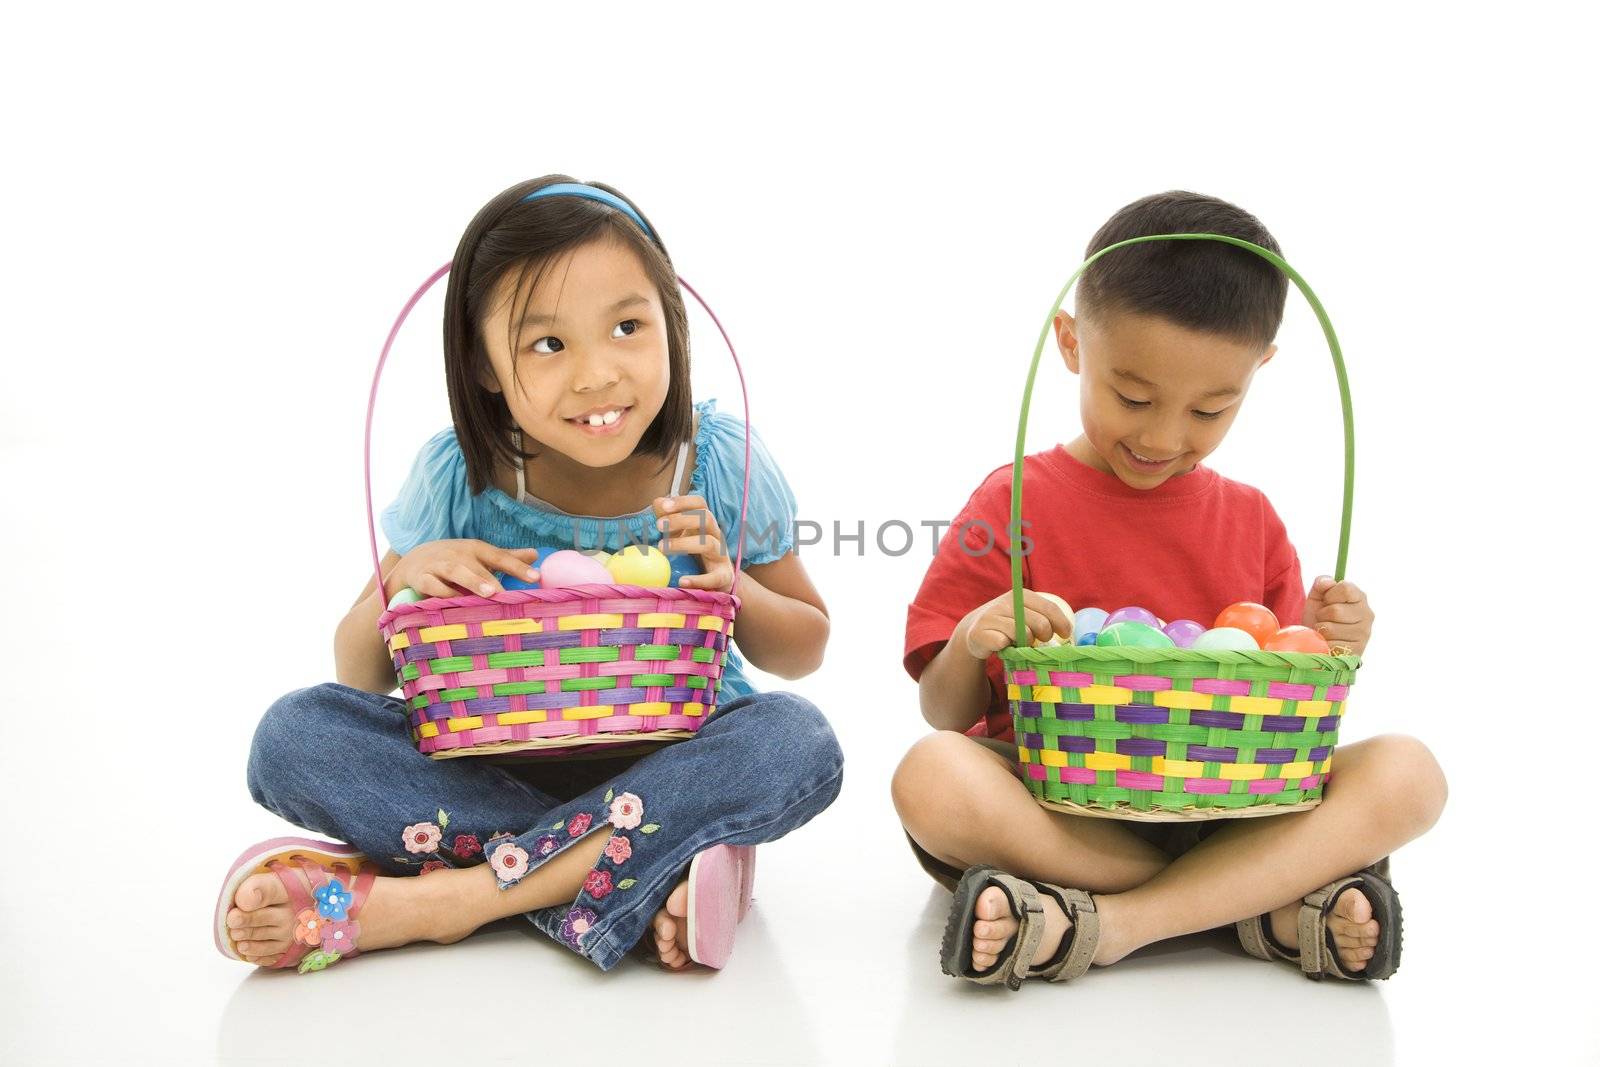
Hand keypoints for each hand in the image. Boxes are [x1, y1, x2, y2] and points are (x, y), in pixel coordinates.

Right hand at [388, 539, 540, 599]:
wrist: (412, 561)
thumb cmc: (455, 561)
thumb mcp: (479, 556)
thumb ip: (507, 557)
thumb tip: (536, 555)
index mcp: (476, 549)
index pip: (500, 556)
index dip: (518, 566)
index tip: (536, 577)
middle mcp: (458, 554)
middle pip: (478, 564)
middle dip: (493, 578)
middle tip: (508, 593)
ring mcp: (439, 564)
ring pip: (456, 572)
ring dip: (472, 581)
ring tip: (489, 593)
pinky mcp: (421, 577)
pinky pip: (432, 584)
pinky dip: (442, 592)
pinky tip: (454, 601)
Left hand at [654, 495, 732, 591]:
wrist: (720, 582)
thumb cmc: (696, 555)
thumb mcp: (682, 535)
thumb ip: (669, 519)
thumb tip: (658, 502)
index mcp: (705, 524)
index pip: (699, 504)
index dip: (683, 502)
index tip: (663, 506)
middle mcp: (716, 536)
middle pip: (706, 518)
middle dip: (681, 519)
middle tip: (658, 525)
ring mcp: (721, 556)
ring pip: (708, 543)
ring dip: (684, 544)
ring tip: (662, 548)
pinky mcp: (724, 577)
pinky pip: (714, 577)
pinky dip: (699, 580)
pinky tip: (682, 582)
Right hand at [961, 589, 1073, 659]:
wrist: (974, 630)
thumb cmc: (1007, 624)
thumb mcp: (1024, 614)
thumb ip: (1042, 617)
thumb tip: (1068, 632)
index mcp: (1021, 595)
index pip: (1049, 608)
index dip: (1061, 623)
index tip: (1066, 634)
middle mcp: (1006, 603)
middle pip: (1039, 623)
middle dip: (1044, 636)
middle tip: (1039, 640)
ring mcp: (992, 616)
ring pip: (1022, 634)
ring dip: (1024, 643)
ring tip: (1019, 643)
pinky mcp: (980, 632)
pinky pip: (1003, 643)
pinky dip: (1007, 648)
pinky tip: (1003, 646)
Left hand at [1302, 576, 1374, 654]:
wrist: (1318, 642)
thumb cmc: (1320, 617)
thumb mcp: (1317, 597)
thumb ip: (1322, 584)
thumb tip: (1328, 582)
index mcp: (1360, 597)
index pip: (1345, 588)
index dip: (1329, 595)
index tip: (1327, 601)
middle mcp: (1367, 614)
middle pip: (1335, 610)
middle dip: (1322, 615)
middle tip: (1325, 619)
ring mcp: (1364, 634)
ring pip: (1330, 629)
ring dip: (1321, 630)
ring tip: (1326, 631)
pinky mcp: (1356, 651)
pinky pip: (1330, 646)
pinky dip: (1323, 645)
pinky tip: (1329, 643)